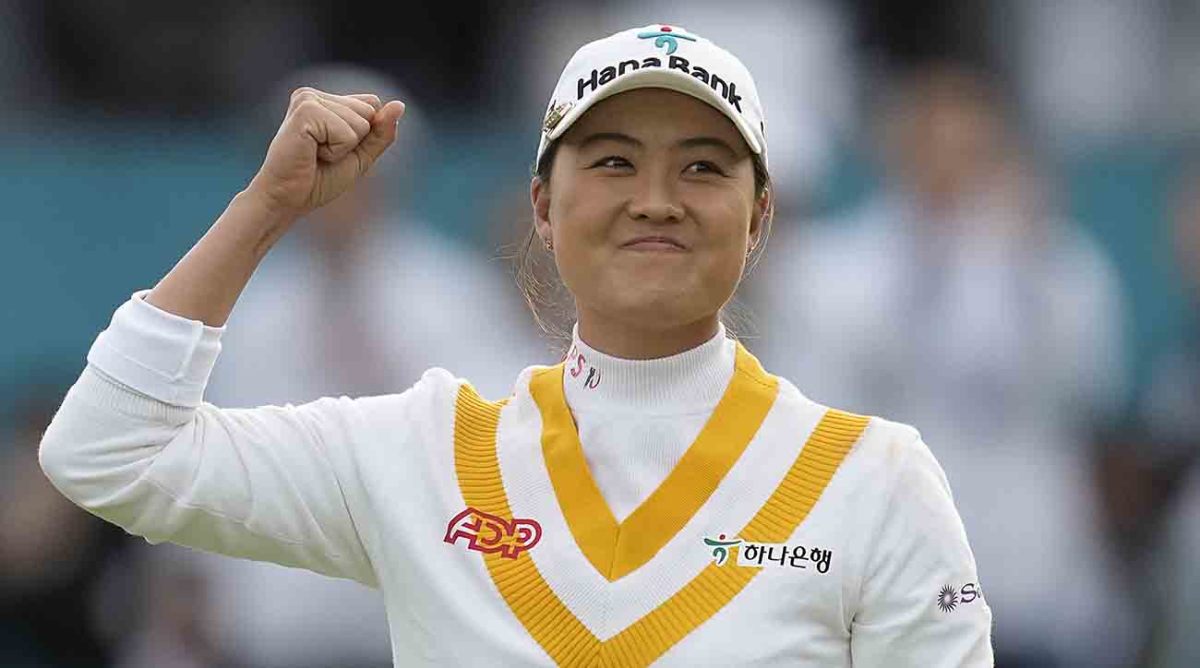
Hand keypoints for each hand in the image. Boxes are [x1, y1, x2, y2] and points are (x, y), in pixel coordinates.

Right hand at [246, 87, 405, 218]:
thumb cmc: (318, 180)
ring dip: (344, 149)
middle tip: (323, 155)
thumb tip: (400, 105)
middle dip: (355, 142)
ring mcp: (307, 99)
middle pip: (369, 111)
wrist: (287, 200)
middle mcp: (313, 95)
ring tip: (315, 155)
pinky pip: (347, 133)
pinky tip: (311, 154)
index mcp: (324, 100)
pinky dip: (336, 151)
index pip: (372, 105)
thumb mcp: (360, 156)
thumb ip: (381, 132)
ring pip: (360, 123)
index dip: (364, 135)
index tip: (334, 150)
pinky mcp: (305, 111)